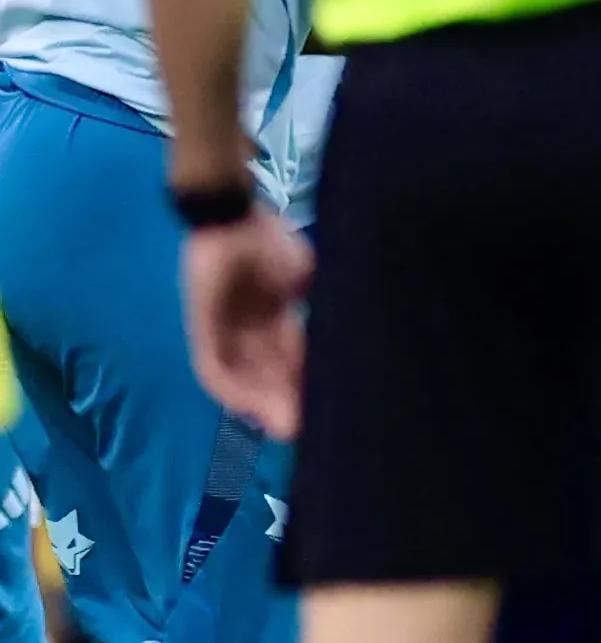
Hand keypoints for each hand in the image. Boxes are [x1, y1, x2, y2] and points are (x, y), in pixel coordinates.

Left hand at [183, 212, 313, 438]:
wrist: (227, 216)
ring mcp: (224, 332)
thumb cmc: (268, 239)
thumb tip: (355, 321)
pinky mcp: (202, 329)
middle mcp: (249, 331)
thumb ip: (318, 299)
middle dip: (287, 402)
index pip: (294, 360)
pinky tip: (249, 407)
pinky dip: (232, 389)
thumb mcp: (306, 272)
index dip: (309, 382)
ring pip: (243, 379)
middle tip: (307, 426)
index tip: (332, 403)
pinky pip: (213, 369)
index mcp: (275, 318)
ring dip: (262, 404)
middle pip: (268, 376)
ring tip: (285, 425)